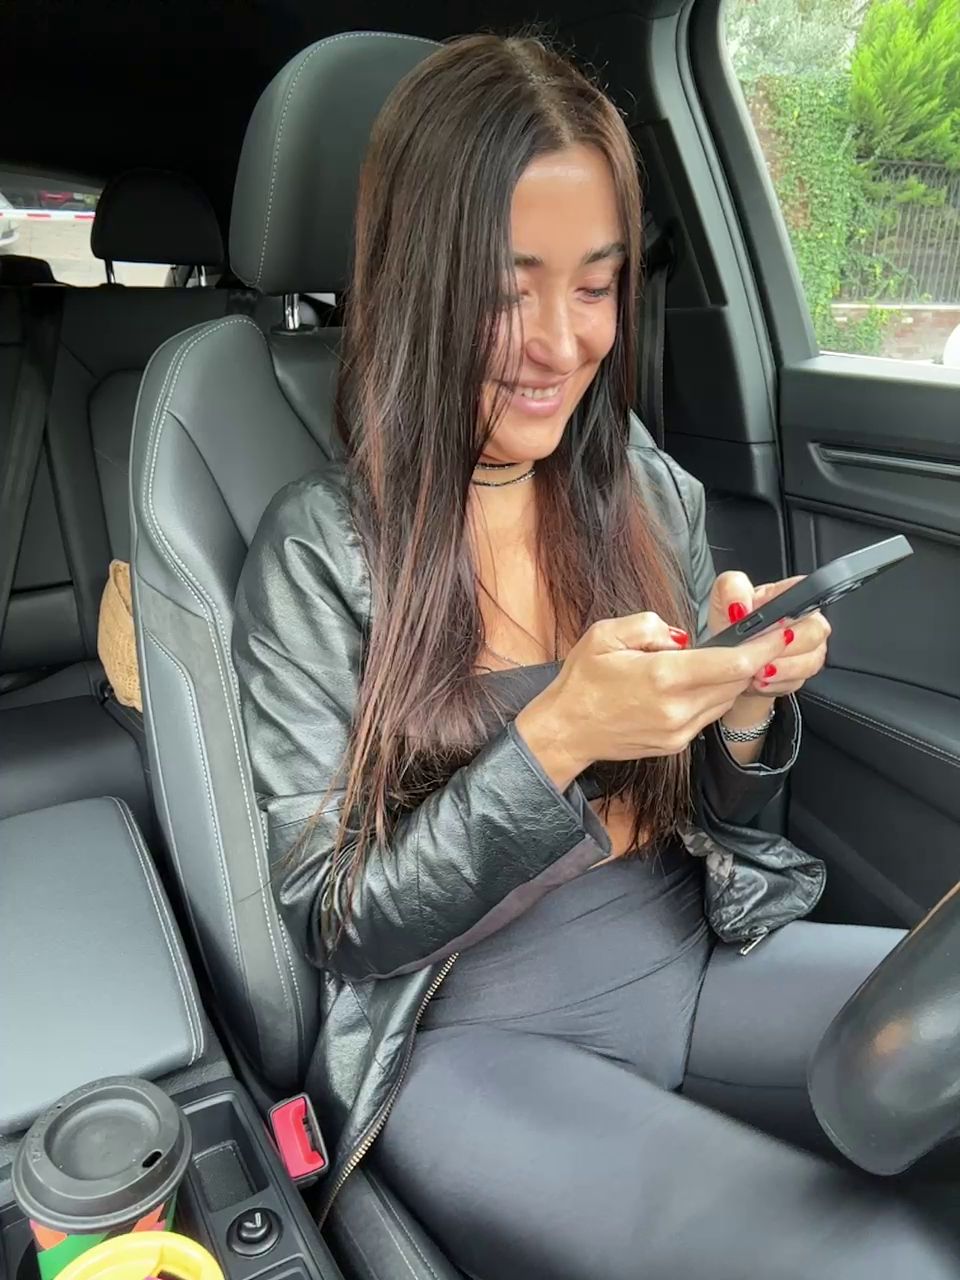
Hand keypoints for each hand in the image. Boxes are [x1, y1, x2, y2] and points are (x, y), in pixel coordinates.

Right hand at [515, 610, 792, 786]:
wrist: (566, 731)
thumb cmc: (582, 680)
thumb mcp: (606, 634)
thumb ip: (651, 626)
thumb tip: (682, 637)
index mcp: (662, 677)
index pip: (730, 663)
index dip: (761, 647)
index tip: (781, 631)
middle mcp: (677, 709)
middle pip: (735, 682)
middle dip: (752, 660)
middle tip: (763, 637)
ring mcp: (679, 731)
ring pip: (724, 700)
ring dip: (731, 679)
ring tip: (726, 658)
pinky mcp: (676, 744)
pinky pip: (708, 715)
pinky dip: (711, 696)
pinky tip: (696, 682)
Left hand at [710, 571, 829, 700]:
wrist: (726, 663)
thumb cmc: (729, 627)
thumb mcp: (721, 600)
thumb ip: (731, 589)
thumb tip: (741, 605)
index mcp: (786, 595)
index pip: (810, 590)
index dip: (797, 607)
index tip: (775, 622)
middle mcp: (802, 619)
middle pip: (816, 630)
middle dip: (786, 647)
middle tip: (760, 653)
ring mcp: (806, 647)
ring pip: (812, 660)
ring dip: (782, 669)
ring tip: (757, 671)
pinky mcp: (801, 673)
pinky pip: (800, 680)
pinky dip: (777, 684)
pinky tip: (760, 681)